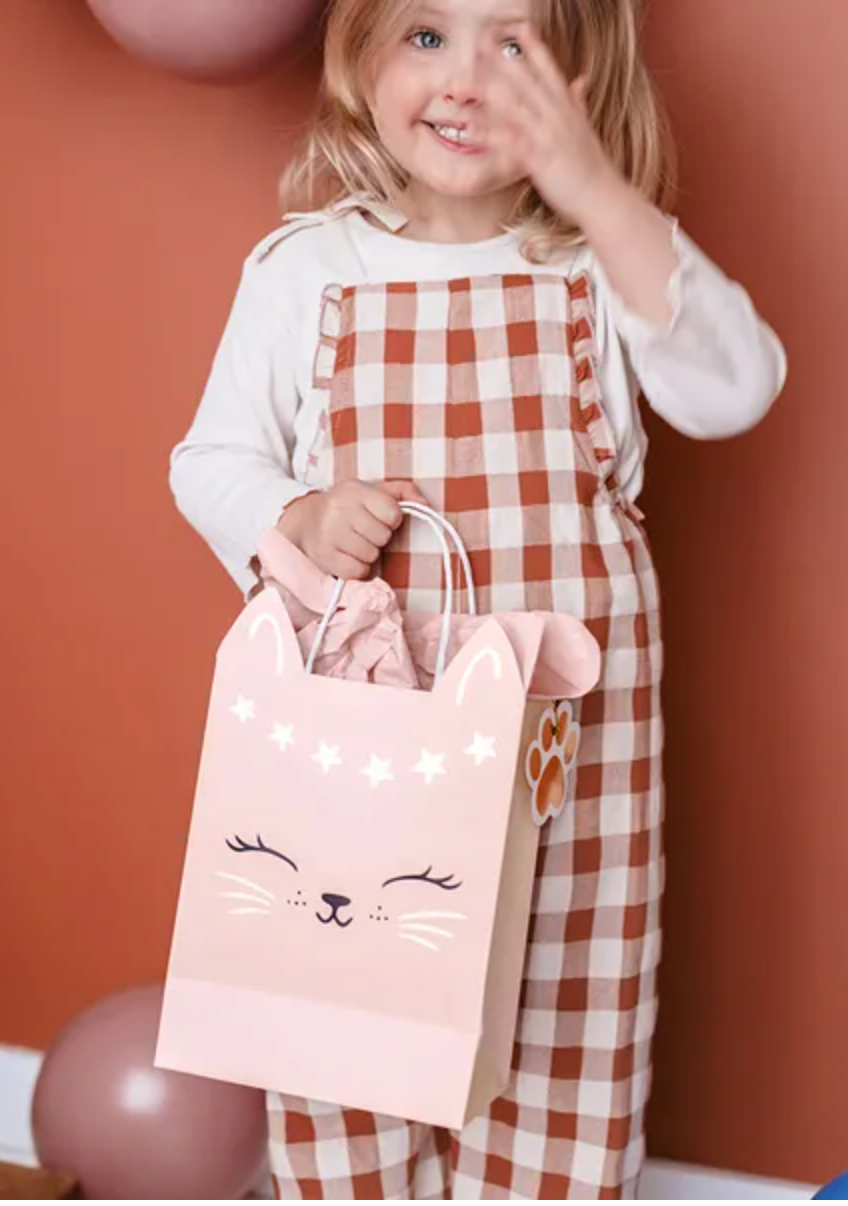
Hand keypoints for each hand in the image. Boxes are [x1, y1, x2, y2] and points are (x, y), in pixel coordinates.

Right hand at [277, 479, 426, 579]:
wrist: (304, 519)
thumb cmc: (348, 506)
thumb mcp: (373, 491)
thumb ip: (403, 491)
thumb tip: (426, 504)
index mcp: (356, 491)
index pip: (393, 513)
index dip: (391, 520)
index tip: (381, 519)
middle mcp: (340, 509)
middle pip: (383, 537)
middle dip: (378, 538)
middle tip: (365, 532)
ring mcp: (330, 534)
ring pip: (371, 555)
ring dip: (368, 554)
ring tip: (355, 544)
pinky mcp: (324, 556)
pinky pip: (357, 571)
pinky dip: (358, 568)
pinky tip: (350, 557)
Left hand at [484, 27, 621, 225]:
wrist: (604, 197)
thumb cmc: (593, 168)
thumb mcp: (586, 128)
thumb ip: (579, 102)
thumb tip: (582, 80)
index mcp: (568, 108)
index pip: (550, 71)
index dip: (535, 48)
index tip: (522, 28)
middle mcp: (557, 116)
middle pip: (527, 82)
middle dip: (504, 62)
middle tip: (483, 42)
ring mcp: (548, 136)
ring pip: (516, 107)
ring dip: (491, 91)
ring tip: (468, 78)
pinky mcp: (540, 159)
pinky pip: (510, 143)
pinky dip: (490, 135)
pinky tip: (471, 129)